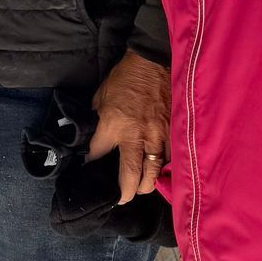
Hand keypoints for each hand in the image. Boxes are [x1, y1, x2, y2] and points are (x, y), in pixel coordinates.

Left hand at [87, 50, 169, 202]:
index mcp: (113, 126)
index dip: (90, 164)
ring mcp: (158, 136)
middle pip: (132, 175)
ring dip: (147, 184)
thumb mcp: (101, 97)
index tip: (88, 169)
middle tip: (123, 198)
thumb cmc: (124, 78)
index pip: (97, 154)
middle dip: (127, 192)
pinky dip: (164, 168)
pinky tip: (159, 172)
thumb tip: (93, 135)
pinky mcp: (173, 132)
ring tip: (142, 188)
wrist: (152, 62)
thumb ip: (97, 120)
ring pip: (154, 171)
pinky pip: (170, 158)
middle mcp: (136, 136)